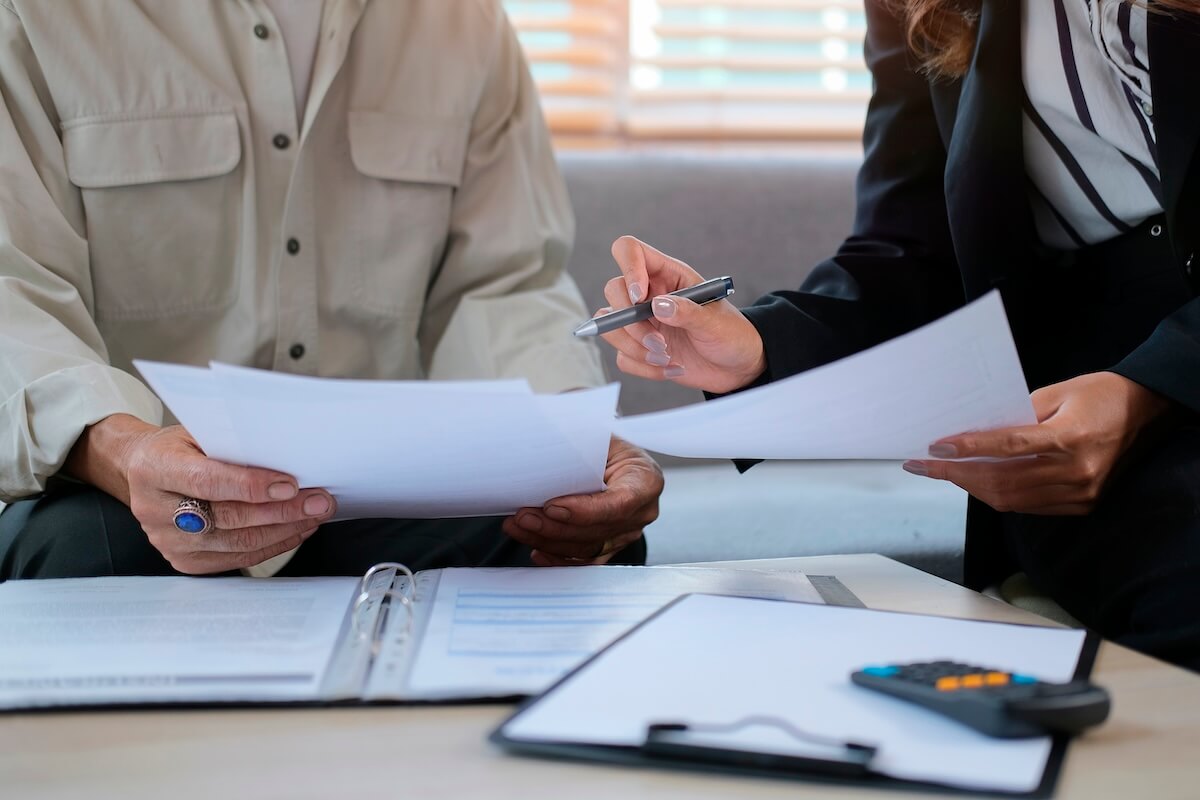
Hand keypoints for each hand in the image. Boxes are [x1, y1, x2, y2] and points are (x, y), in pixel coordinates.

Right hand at [66, 414, 335, 572]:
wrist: (141, 471)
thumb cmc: (178, 448)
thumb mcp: (197, 431)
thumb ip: (232, 444)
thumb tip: (286, 455)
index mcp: (154, 468)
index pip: (207, 481)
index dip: (251, 485)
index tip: (290, 484)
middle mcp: (155, 509)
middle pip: (228, 517)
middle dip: (282, 510)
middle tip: (318, 501)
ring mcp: (167, 541)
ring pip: (237, 542)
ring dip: (284, 529)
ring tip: (314, 514)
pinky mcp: (184, 561)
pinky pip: (237, 558)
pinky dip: (272, 545)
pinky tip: (294, 530)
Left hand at [502, 436, 662, 565]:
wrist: (616, 458)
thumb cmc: (607, 444)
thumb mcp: (600, 435)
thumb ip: (580, 444)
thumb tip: (544, 445)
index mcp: (646, 480)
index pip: (618, 504)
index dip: (584, 511)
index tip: (551, 506)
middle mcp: (642, 512)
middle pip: (597, 530)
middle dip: (555, 527)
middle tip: (522, 517)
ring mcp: (628, 533)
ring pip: (586, 548)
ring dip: (548, 541)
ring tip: (519, 528)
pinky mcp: (612, 546)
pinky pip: (584, 560)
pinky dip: (558, 558)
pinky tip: (537, 551)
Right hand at [598, 236, 766, 393]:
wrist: (737, 367)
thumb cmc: (731, 334)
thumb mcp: (715, 322)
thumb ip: (688, 312)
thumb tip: (658, 306)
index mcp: (668, 275)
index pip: (630, 251)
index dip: (628, 268)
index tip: (640, 298)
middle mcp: (650, 295)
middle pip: (614, 291)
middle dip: (631, 322)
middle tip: (659, 342)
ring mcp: (642, 322)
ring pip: (610, 326)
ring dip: (635, 348)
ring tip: (666, 358)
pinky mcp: (639, 349)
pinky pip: (622, 356)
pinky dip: (644, 368)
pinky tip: (670, 369)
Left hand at [902, 372, 1172, 514]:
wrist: (1140, 410)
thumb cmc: (1096, 394)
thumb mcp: (1054, 393)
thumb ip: (1014, 417)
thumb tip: (971, 434)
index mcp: (1071, 437)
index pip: (1008, 447)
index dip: (968, 449)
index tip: (935, 448)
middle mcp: (1077, 471)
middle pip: (1004, 481)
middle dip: (958, 474)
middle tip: (926, 466)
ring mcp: (1081, 492)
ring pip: (1012, 499)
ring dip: (973, 487)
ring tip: (945, 473)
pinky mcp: (1082, 504)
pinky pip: (1028, 506)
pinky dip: (998, 495)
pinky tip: (977, 481)